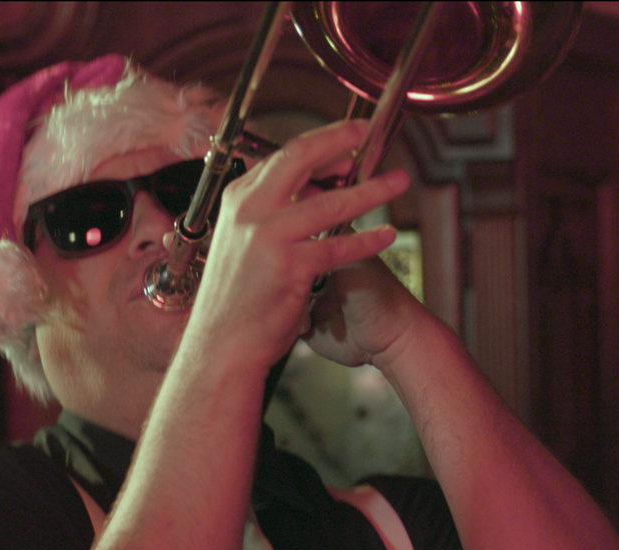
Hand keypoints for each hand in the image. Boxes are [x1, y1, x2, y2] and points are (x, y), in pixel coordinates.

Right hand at [183, 119, 408, 372]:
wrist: (221, 346)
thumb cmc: (235, 302)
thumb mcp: (243, 245)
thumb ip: (270, 215)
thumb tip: (310, 193)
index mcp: (237, 201)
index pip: (282, 157)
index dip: (320, 144)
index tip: (347, 141)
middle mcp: (249, 211)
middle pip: (300, 157)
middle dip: (339, 139)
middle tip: (367, 134)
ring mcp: (267, 236)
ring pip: (331, 202)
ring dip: (372, 190)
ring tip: (397, 182)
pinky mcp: (289, 265)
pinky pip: (338, 246)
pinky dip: (367, 241)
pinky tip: (387, 235)